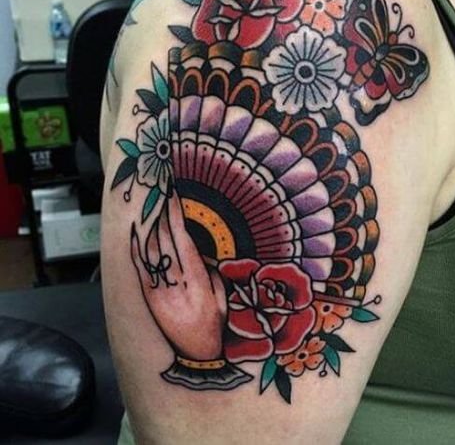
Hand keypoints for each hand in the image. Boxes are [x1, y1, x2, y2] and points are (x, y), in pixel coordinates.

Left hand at [131, 193, 226, 360]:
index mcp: (197, 286)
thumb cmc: (212, 332)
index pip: (183, 243)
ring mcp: (158, 293)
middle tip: (157, 190)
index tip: (172, 198)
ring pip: (150, 254)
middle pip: (165, 243)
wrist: (194, 360)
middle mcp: (175, 287)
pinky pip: (140, 271)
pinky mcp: (148, 299)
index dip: (176, 218)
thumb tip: (204, 258)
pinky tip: (133, 234)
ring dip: (148, 226)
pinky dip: (136, 250)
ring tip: (146, 203)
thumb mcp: (223, 305)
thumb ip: (214, 279)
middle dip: (161, 214)